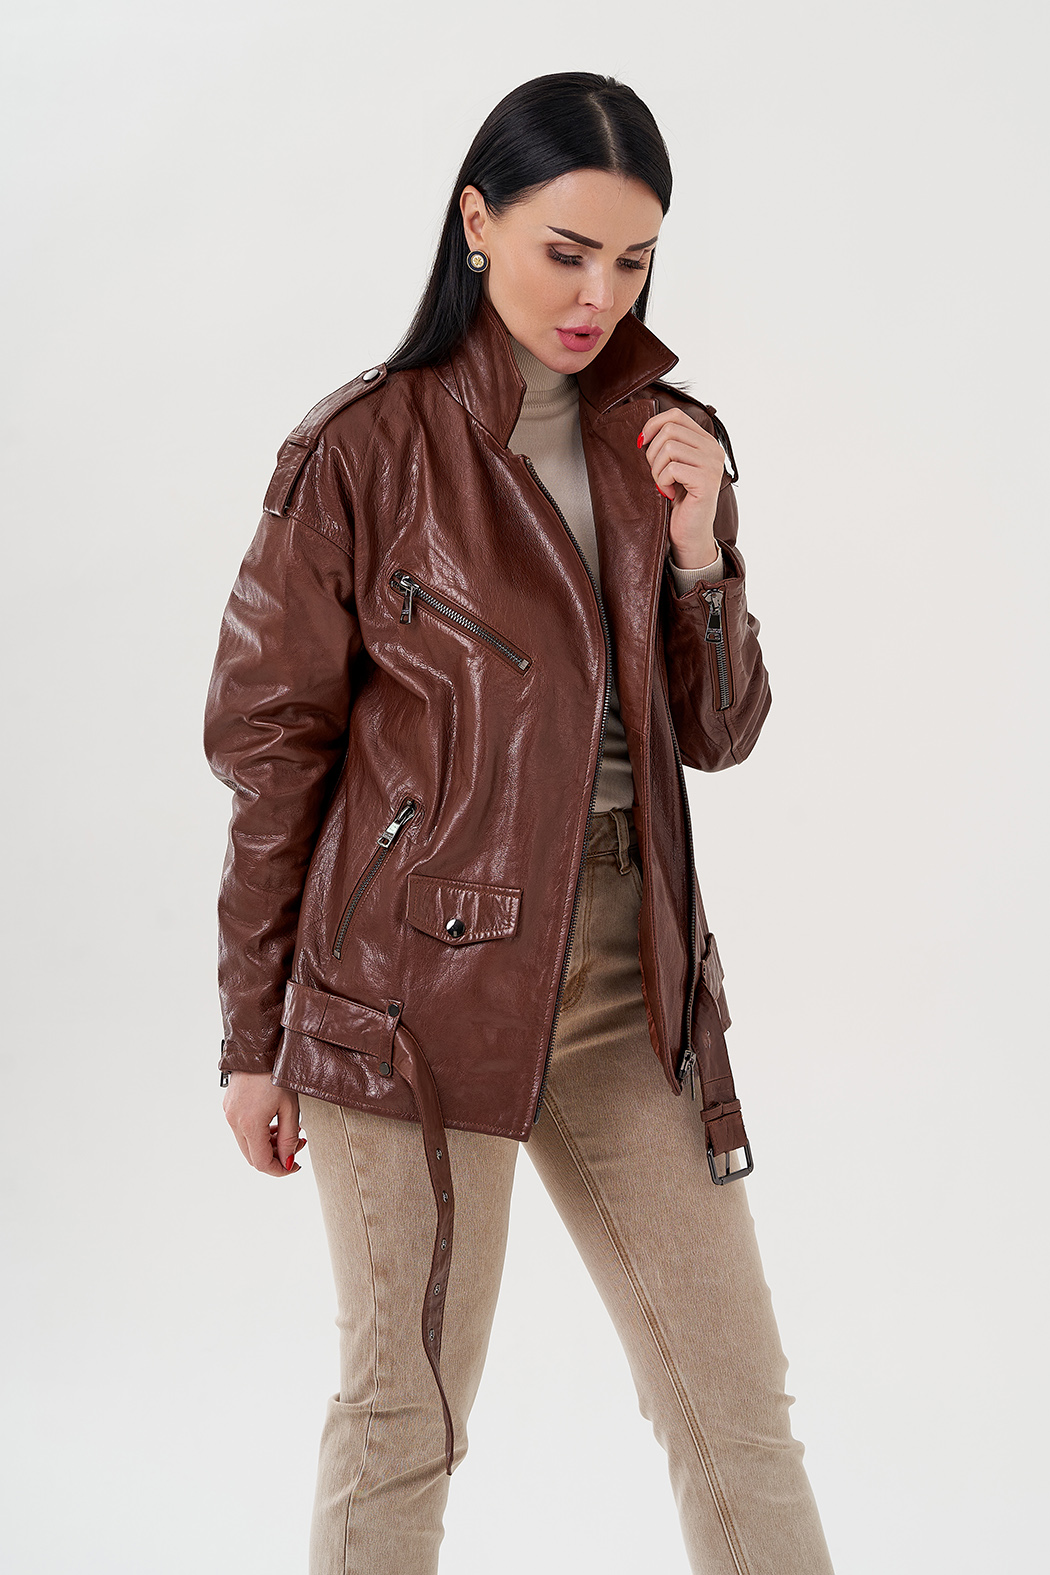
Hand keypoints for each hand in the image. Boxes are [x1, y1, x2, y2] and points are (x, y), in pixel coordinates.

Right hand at [223, 1071, 304, 1175]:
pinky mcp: (228, 1106)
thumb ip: (289, 1138)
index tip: (296, 1166)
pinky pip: (241, 1130)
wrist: (258, 1049)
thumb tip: (288, 1162)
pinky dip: (257, 1134)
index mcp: (249, 1124)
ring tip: (288, 1132)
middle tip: (296, 1146)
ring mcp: (229, 1114)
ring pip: (247, 1144)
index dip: (280, 1170)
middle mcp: (234, 1122)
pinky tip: (273, 1123)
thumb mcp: (290, 1108)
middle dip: (275, 1157)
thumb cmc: (277, 1074)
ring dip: (267, 1145)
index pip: (261, 1163)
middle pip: (252, 1157)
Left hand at [638, 409, 725, 569]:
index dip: (653, 425)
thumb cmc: (678, 502)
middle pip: (670, 430)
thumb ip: (668, 445)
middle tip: (656, 475)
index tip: (641, 443)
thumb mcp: (672, 466)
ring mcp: (712, 464)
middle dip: (652, 453)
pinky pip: (672, 469)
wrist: (689, 534)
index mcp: (705, 442)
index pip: (676, 416)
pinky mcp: (707, 480)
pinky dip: (663, 482)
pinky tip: (669, 494)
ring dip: (657, 469)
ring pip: (669, 448)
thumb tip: (643, 432)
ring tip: (663, 485)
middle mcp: (713, 449)